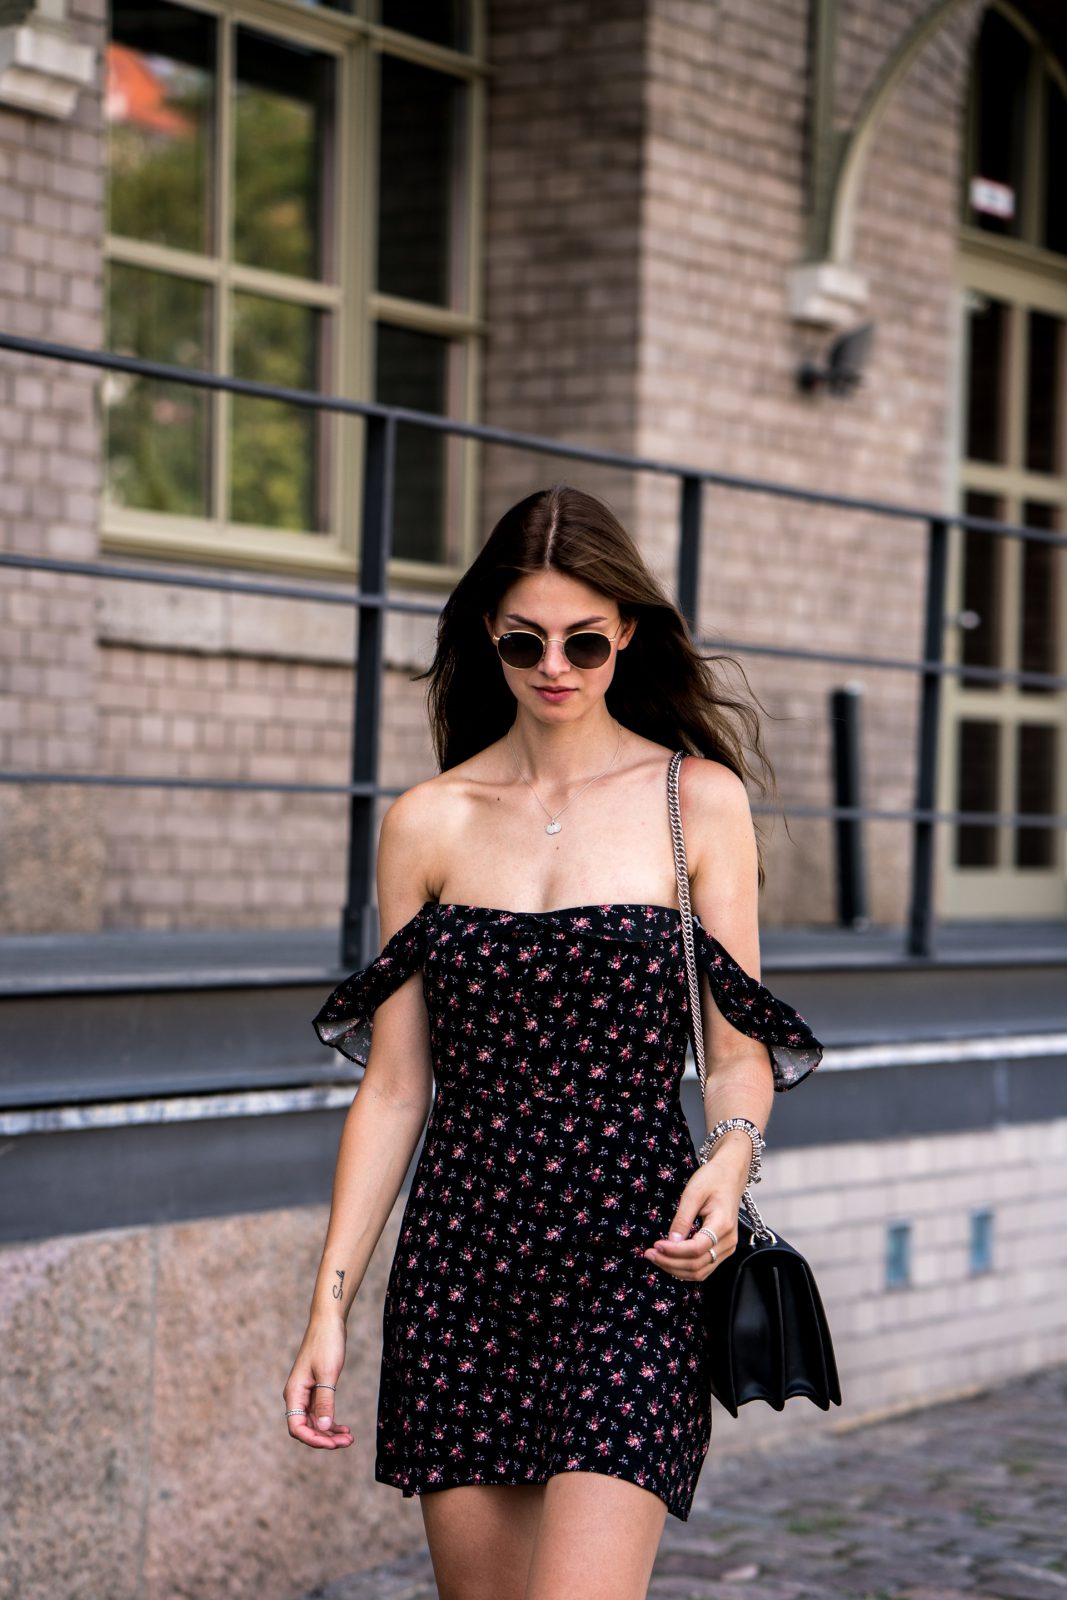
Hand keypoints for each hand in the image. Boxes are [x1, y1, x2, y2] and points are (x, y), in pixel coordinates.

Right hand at [283, 1315, 353, 1450]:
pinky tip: (345, 1428)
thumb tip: (324, 1428)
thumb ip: (325, 1401)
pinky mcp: (316, 1389)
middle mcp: (297, 1396)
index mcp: (294, 1393)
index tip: (333, 1444)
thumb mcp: (328, 1373)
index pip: (297, 1427)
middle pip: (306, 1428)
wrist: (329, 1322)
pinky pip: (321, 1412)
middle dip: (325, 1439)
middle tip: (347, 1442)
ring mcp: (306, 1393)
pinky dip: (332, 1422)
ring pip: (315, 1422)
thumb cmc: (326, 1343)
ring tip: (349, 1439)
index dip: (313, 1439)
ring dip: (330, 1433)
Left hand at [643, 1160, 746, 1281]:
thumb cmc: (712, 1179)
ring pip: (700, 1271)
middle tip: (649, 1254)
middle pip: (697, 1265)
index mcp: (722, 1225)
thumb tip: (671, 1241)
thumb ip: (682, 1218)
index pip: (696, 1249)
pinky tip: (669, 1260)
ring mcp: (728, 1248)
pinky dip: (685, 1268)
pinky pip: (704, 1268)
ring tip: (656, 1258)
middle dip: (670, 1263)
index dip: (674, 1251)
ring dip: (676, 1269)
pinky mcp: (723, 1250)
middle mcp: (729, 1241)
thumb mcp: (693, 1193)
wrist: (730, 1176)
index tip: (655, 1245)